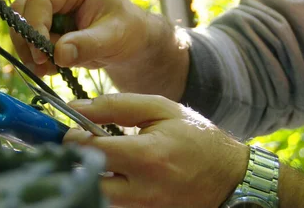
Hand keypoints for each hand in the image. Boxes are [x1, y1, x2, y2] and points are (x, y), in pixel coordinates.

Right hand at [10, 0, 150, 75]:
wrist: (129, 40)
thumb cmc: (127, 30)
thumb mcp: (113, 37)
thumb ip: (87, 44)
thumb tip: (60, 54)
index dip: (35, 26)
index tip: (41, 55)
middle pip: (23, 9)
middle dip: (28, 40)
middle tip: (41, 65)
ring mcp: (47, 4)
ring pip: (20, 24)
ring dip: (29, 50)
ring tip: (49, 70)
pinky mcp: (43, 21)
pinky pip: (27, 38)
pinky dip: (33, 56)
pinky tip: (51, 68)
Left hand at [63, 93, 248, 207]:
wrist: (229, 177)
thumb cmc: (195, 138)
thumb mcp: (160, 109)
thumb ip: (116, 105)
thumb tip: (75, 107)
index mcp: (148, 157)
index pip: (91, 151)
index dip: (74, 138)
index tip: (74, 130)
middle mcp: (143, 190)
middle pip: (87, 179)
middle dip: (76, 161)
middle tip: (81, 147)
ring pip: (97, 194)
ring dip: (92, 174)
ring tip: (102, 157)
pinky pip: (112, 203)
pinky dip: (107, 187)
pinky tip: (116, 172)